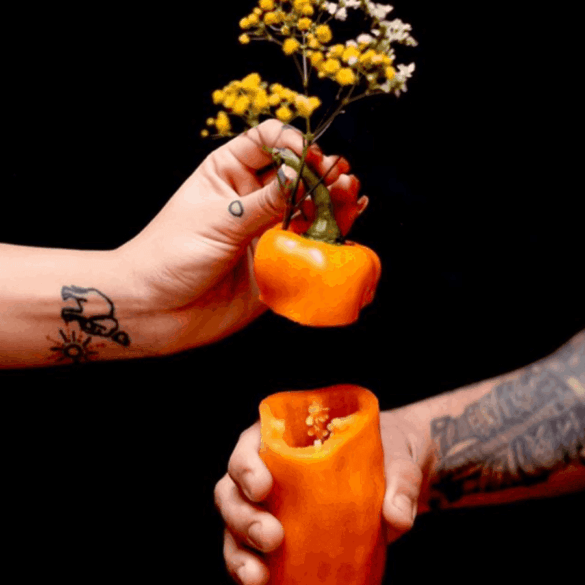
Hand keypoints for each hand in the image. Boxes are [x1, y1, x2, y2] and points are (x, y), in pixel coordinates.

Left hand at [120, 119, 366, 351]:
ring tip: (351, 193)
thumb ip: (266, 202)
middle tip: (340, 177)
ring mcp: (266, 230)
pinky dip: (333, 230)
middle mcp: (251, 198)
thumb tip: (305, 175)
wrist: (156, 310)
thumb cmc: (171, 255)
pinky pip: (310, 243)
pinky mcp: (277, 262)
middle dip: (321, 171)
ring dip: (333, 198)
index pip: (269, 142)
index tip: (310, 159)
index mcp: (229, 172)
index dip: (293, 144)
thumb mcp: (219, 220)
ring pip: (309, 206)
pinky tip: (353, 215)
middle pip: (297, 173)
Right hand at [214, 412, 428, 584]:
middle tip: (272, 537)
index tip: (264, 487)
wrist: (394, 477)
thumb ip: (401, 483)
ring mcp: (268, 505)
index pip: (250, 444)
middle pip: (232, 489)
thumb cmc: (387, 454)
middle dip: (243, 516)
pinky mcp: (277, 536)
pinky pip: (250, 554)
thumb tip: (396, 518)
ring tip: (258, 577)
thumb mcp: (398, 459)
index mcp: (285, 436)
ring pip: (233, 524)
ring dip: (239, 551)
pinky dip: (249, 571)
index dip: (247, 466)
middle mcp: (267, 469)